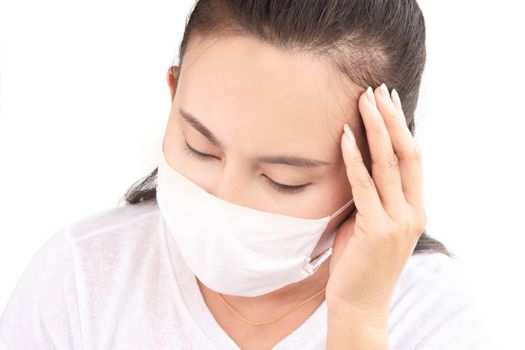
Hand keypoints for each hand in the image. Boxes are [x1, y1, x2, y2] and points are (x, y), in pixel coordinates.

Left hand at [326, 83, 425, 315]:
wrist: (359, 303)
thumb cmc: (361, 262)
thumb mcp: (372, 223)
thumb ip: (374, 196)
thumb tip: (360, 165)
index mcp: (415, 209)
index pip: (413, 159)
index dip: (402, 127)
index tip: (388, 101)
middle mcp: (412, 212)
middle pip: (406, 154)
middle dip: (391, 119)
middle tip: (377, 90)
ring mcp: (397, 221)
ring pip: (388, 164)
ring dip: (375, 129)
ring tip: (363, 100)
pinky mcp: (375, 229)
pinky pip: (364, 185)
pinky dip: (354, 158)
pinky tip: (345, 135)